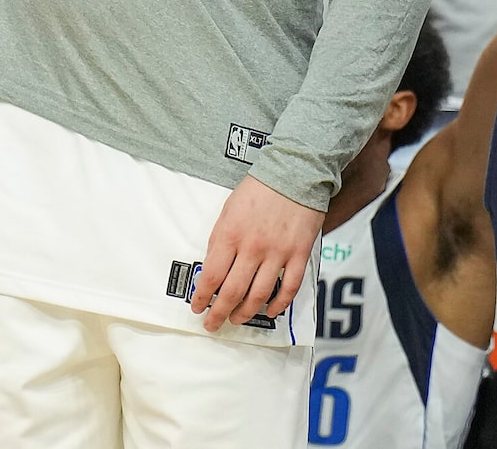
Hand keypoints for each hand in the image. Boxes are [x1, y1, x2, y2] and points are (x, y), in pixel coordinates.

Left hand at [190, 174, 320, 332]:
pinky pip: (289, 288)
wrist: (295, 172)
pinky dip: (279, 304)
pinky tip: (270, 311)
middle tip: (213, 324)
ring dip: (245, 312)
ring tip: (237, 319)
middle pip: (233, 291)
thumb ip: (220, 239)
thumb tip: (212, 267)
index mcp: (231, 234)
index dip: (202, 297)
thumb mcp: (228, 209)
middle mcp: (253, 247)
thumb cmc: (259, 189)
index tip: (197, 308)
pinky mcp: (299, 254)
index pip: (211, 276)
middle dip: (219, 313)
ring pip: (259, 295)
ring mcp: (277, 253)